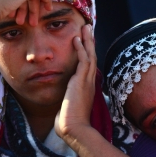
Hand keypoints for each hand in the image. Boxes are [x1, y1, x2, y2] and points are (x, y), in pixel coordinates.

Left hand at [55, 24, 96, 140]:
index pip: (89, 66)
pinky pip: (83, 60)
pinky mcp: (82, 81)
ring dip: (88, 41)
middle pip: (92, 57)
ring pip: (90, 55)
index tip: (86, 42)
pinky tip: (77, 39)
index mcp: (87, 88)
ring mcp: (87, 81)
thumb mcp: (68, 108)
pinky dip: (81, 48)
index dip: (88, 53)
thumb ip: (67, 102)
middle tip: (88, 29)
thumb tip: (63, 104)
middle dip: (90, 42)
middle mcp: (90, 82)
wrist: (74, 129)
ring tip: (86, 28)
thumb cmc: (70, 123)